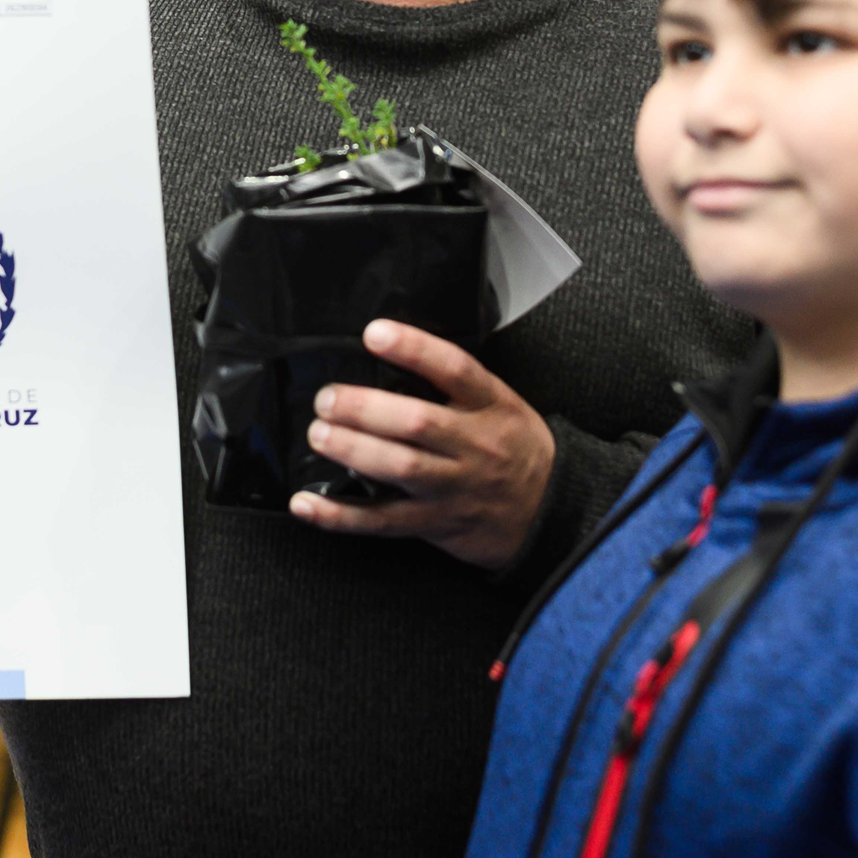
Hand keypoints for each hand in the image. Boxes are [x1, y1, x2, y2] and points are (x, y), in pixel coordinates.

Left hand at [289, 319, 555, 570]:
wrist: (551, 512)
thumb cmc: (516, 449)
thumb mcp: (502, 404)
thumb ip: (456, 385)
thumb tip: (393, 353)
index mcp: (491, 406)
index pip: (456, 370)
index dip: (414, 350)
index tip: (375, 333)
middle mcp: (474, 445)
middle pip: (418, 423)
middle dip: (365, 409)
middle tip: (328, 398)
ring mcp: (454, 487)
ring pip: (401, 469)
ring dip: (353, 450)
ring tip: (318, 434)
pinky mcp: (436, 524)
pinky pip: (383, 522)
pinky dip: (340, 515)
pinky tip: (306, 502)